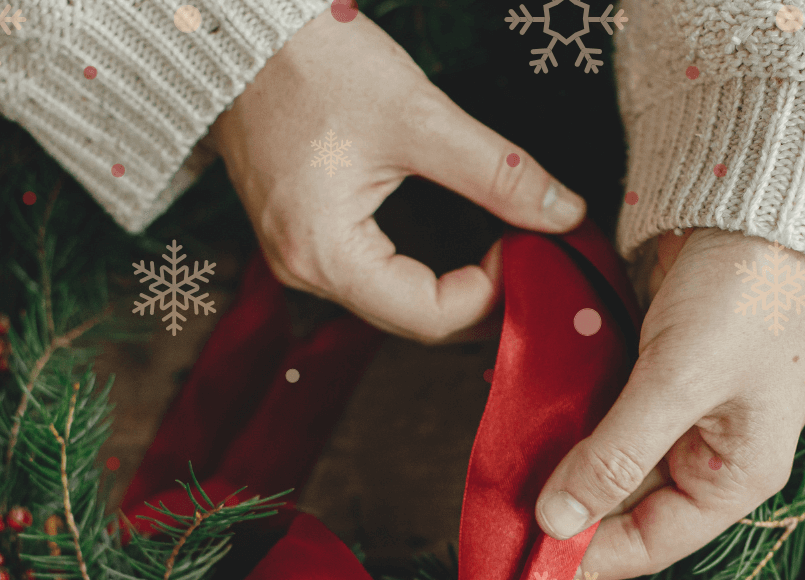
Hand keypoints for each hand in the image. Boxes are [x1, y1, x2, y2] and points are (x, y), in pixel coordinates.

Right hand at [208, 8, 585, 343]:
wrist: (240, 34)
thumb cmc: (312, 63)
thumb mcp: (419, 116)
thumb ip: (497, 173)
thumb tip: (564, 213)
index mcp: (326, 255)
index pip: (430, 317)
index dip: (491, 295)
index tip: (525, 248)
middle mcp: (306, 274)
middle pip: (413, 320)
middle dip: (478, 300)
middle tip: (528, 262)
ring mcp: (300, 261)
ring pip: (395, 304)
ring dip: (452, 291)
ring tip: (503, 258)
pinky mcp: (305, 241)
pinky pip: (373, 281)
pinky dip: (421, 274)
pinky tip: (458, 253)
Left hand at [535, 227, 804, 579]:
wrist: (765, 199)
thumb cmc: (749, 293)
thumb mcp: (679, 382)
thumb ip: (616, 456)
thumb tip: (559, 522)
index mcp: (734, 476)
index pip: (650, 542)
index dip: (589, 555)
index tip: (528, 553)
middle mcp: (706, 455)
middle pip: (621, 504)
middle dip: (566, 502)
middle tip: (505, 499)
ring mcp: (677, 415)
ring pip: (604, 460)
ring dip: (559, 459)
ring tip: (508, 458)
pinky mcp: (651, 376)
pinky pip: (601, 414)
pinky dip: (566, 416)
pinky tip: (528, 414)